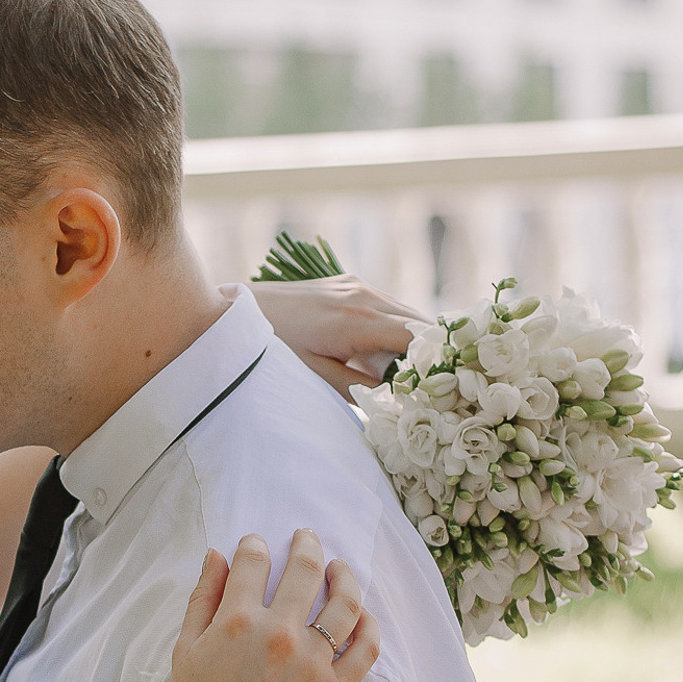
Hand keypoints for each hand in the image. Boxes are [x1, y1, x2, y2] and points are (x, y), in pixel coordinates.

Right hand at [165, 530, 377, 681]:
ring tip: (339, 568)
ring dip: (344, 575)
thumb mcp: (185, 652)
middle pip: (305, 569)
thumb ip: (202, 599)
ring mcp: (313, 662)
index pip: (253, 561)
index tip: (255, 546)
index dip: (254, 546)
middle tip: (306, 537)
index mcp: (238, 620)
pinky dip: (369, 624)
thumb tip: (216, 555)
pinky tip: (363, 614)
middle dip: (306, 544)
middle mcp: (280, 634)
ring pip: (345, 601)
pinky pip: (366, 647)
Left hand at [250, 274, 427, 398]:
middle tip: (441, 386)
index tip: (447, 388)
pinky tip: (388, 353)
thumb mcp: (315, 378)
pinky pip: (386, 306)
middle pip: (420, 323)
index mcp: (359, 321)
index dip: (437, 363)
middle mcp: (365, 295)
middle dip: (433, 353)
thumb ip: (360, 388)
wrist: (235, 312)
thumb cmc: (271, 351)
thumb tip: (398, 398)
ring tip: (416, 374)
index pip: (419, 338)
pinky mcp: (348, 283)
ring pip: (405, 313)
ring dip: (415, 341)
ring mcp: (357, 285)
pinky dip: (395, 328)